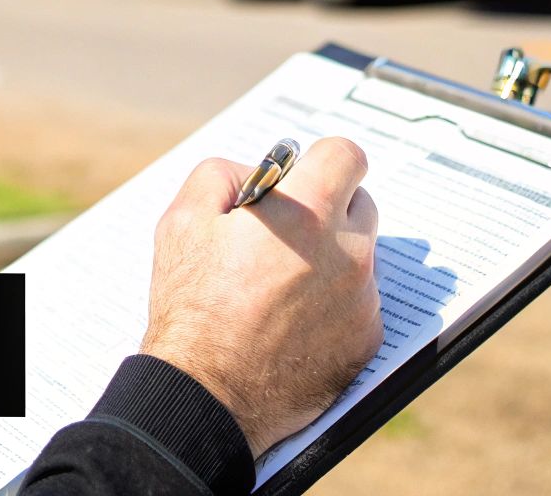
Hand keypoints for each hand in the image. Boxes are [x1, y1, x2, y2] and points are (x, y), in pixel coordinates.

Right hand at [139, 137, 381, 457]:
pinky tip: (293, 323)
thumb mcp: (184, 220)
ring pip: (360, 257)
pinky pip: (360, 304)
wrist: (206, 395)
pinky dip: (334, 306)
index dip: (321, 161)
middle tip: (285, 236)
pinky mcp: (366, 340)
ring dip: (332, 260)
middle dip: (328, 209)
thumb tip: (258, 171)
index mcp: (307, 213)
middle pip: (360, 204)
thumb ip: (224, 174)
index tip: (304, 177)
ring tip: (280, 289)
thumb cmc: (192, 307)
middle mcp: (348, 252)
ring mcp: (362, 299)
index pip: (347, 154)